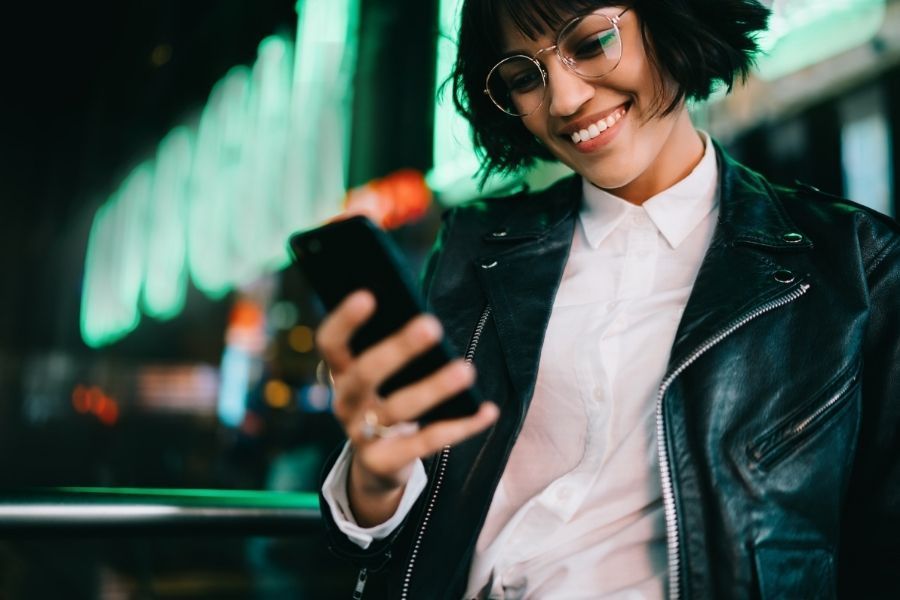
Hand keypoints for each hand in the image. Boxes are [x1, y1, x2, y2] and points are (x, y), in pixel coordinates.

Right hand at [317, 290, 498, 524]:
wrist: (377, 466)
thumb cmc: (387, 401)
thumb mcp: (380, 378)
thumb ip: (394, 351)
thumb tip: (428, 321)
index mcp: (341, 373)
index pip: (331, 344)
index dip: (344, 321)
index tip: (368, 294)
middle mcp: (346, 403)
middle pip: (365, 374)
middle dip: (398, 349)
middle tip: (432, 325)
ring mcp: (361, 435)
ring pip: (399, 410)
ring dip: (434, 388)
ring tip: (466, 370)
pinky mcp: (383, 462)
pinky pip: (426, 443)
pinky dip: (461, 426)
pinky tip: (488, 411)